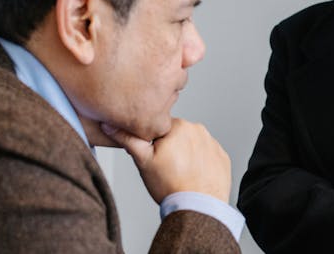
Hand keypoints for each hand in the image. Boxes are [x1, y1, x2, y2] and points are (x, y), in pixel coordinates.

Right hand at [101, 118, 230, 203]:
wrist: (198, 208)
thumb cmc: (170, 186)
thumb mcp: (143, 161)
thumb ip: (128, 139)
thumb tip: (110, 125)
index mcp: (179, 125)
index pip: (160, 128)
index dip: (153, 143)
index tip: (154, 157)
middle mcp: (199, 130)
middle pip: (177, 135)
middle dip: (170, 147)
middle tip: (166, 168)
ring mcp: (213, 144)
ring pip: (192, 145)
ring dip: (186, 154)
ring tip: (180, 174)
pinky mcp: (222, 158)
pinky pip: (207, 156)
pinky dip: (200, 163)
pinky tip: (193, 176)